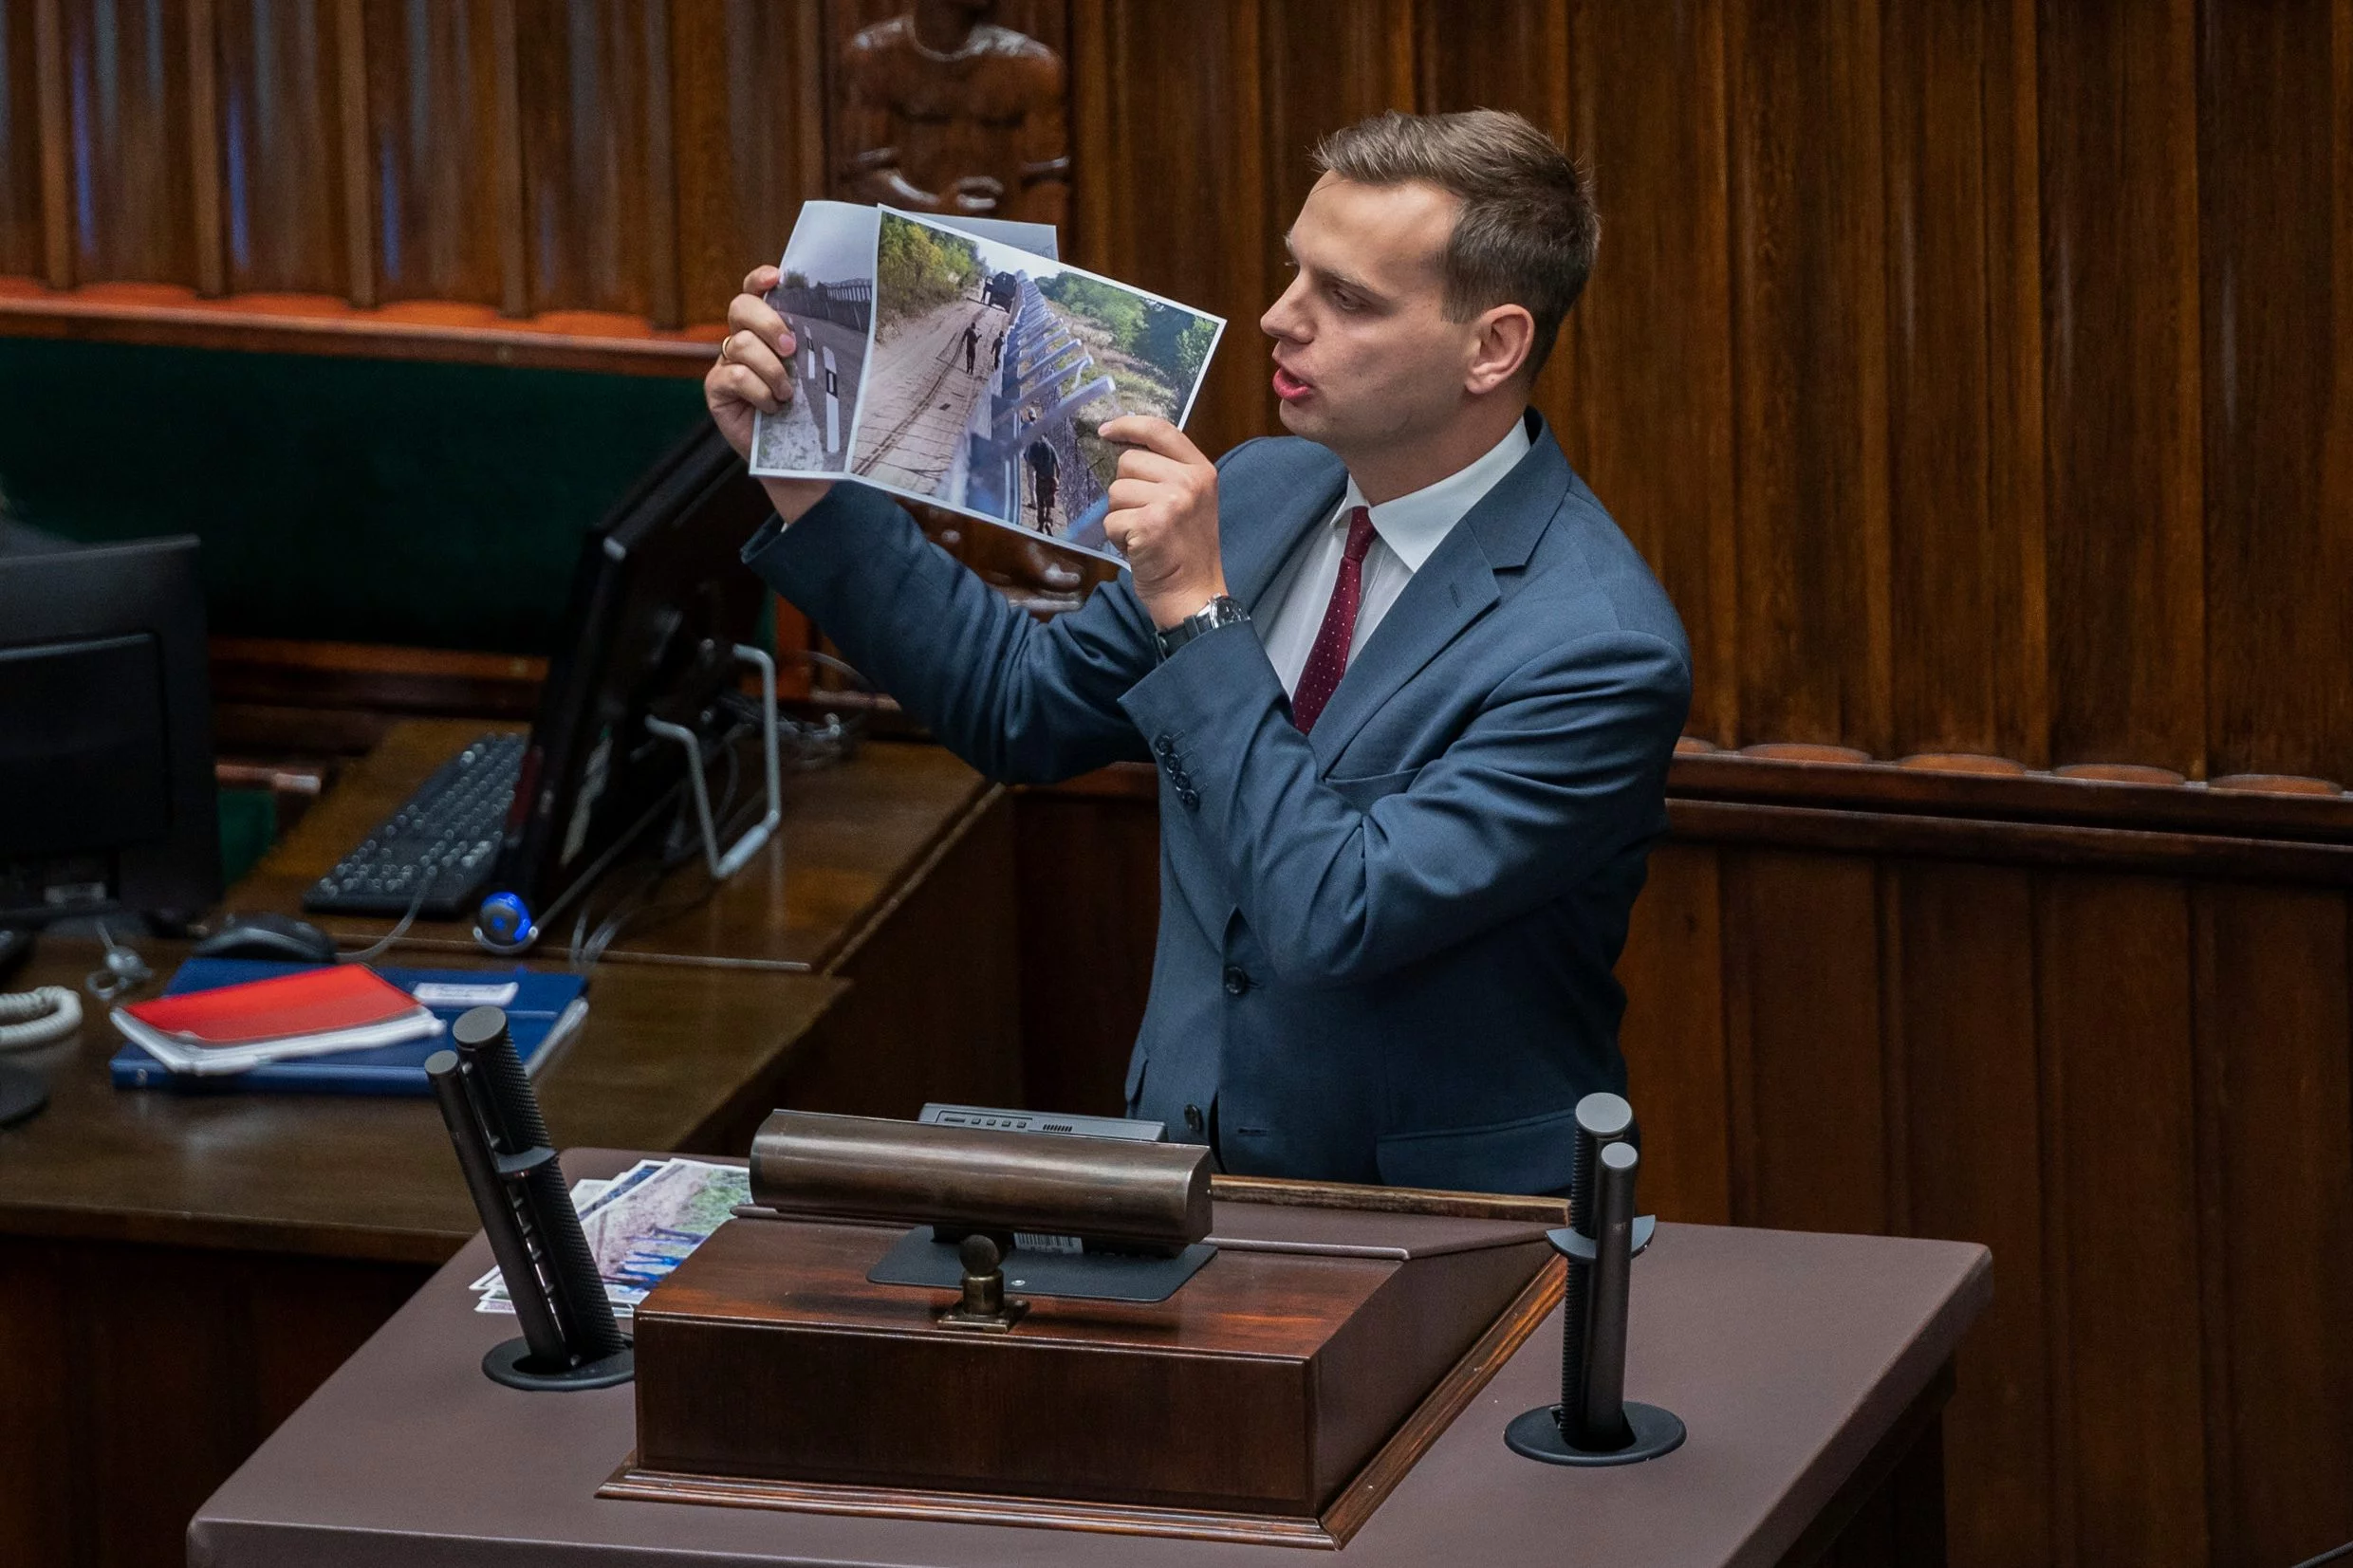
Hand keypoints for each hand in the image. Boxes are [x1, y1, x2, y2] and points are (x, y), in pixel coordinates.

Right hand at [706, 264, 833, 523]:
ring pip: (742, 344)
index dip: (760, 279)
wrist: (801, 457)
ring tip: (788, 394)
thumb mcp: (820, 371)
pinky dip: (759, 392)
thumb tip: (842, 315)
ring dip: (772, 370)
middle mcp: (743, 340)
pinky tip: (772, 408)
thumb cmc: (814, 412)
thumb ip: (816, 342)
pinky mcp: (717, 389)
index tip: (777, 277)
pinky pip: (735, 376)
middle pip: (741, 307)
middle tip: (792, 348)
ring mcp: (726, 363)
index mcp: (767, 329)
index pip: (756, 291)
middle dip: (769, 323)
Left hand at [1100, 416, 1224, 628]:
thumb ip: (1167, 472)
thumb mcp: (1191, 501)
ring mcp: (1172, 501)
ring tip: (1142, 534)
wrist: (1194, 594)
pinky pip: (1112, 520)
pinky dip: (1117, 538)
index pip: (1160, 430)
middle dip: (1126, 490)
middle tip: (1145, 517)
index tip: (1106, 430)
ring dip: (1120, 515)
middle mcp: (1189, 481)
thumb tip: (1123, 446)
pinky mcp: (1151, 524)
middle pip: (1129, 461)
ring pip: (1115, 491)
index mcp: (1201, 470)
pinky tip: (1138, 548)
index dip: (1128, 425)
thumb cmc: (1186, 551)